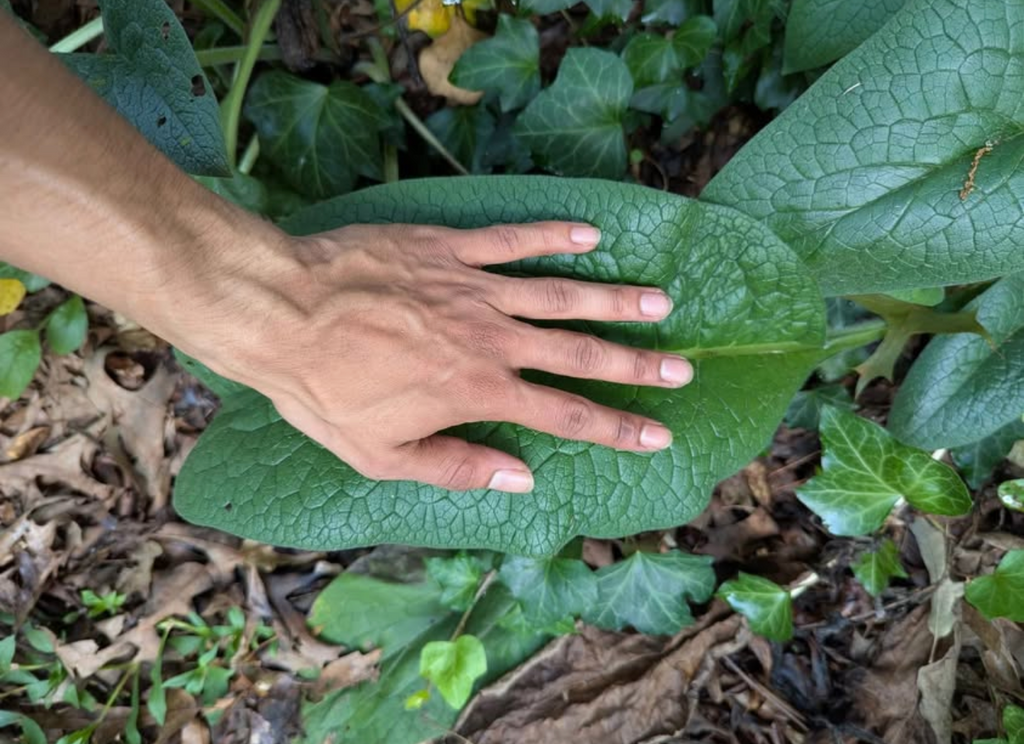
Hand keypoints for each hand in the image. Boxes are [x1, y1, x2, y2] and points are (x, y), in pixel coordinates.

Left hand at [194, 221, 692, 492]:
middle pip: (578, 351)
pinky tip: (589, 235)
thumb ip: (456, 467)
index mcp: (477, 392)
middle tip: (681, 366)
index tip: (658, 432)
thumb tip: (519, 480)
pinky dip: (552, 237)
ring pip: (558, 292)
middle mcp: (490, 338)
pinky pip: (510, 240)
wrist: (281, 311)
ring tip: (659, 301)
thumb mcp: (381, 455)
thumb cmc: (324, 390)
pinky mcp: (448, 249)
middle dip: (634, 363)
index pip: (563, 414)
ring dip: (612, 298)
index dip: (615, 426)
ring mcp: (472, 288)